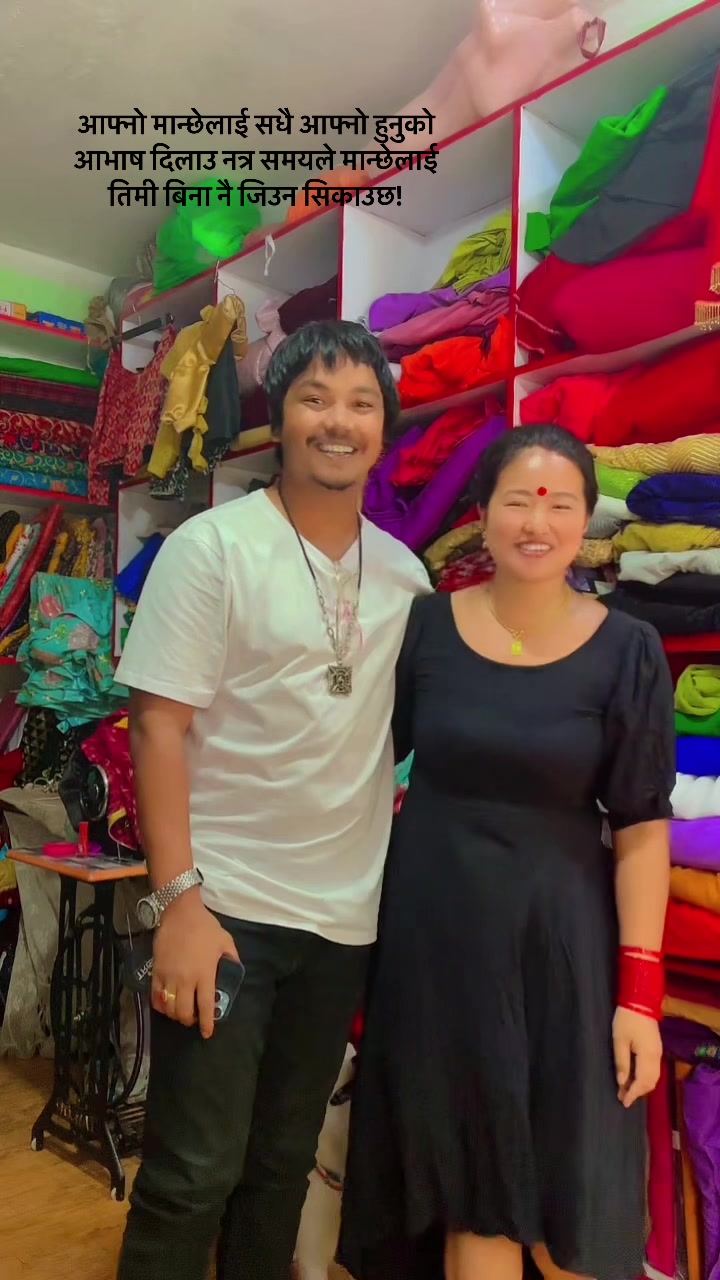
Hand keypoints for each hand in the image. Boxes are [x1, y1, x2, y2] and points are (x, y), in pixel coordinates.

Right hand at [151, 892, 239, 1038]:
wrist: (180, 913)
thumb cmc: (205, 927)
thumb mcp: (225, 941)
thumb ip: (231, 959)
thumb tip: (234, 971)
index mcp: (204, 974)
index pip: (204, 1006)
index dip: (206, 1023)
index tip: (207, 1033)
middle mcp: (185, 980)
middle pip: (183, 1012)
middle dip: (189, 1020)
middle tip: (193, 1018)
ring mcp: (168, 977)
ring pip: (169, 1007)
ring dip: (175, 1015)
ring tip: (180, 1012)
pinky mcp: (156, 971)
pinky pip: (155, 996)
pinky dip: (160, 1005)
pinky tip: (165, 1005)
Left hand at [612, 1005, 661, 1107]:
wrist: (641, 1001)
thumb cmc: (626, 1020)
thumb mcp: (619, 1040)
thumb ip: (621, 1062)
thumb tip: (622, 1082)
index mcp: (648, 1056)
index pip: (642, 1082)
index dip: (633, 1093)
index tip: (623, 1102)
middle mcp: (656, 1057)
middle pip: (650, 1082)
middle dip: (637, 1092)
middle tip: (622, 1098)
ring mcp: (658, 1053)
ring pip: (653, 1077)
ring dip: (641, 1086)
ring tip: (626, 1091)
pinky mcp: (656, 1048)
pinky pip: (653, 1070)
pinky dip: (645, 1078)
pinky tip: (634, 1078)